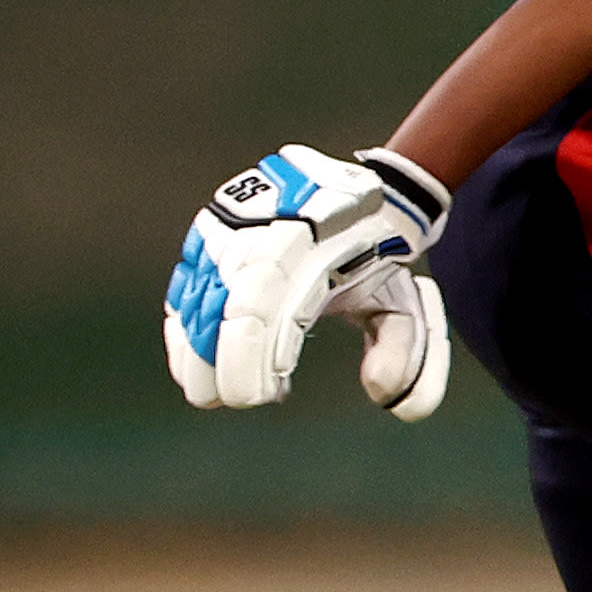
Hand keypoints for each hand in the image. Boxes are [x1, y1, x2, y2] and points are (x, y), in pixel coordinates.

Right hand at [164, 147, 453, 418]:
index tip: (261, 395)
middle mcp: (271, 231)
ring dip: (194, 346)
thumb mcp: (405, 301)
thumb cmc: (379, 261)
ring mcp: (237, 223)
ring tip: (206, 389)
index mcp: (319, 249)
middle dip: (221, 356)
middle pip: (229, 300)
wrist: (361, 193)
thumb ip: (406, 350)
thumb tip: (381, 391)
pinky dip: (185, 321)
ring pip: (201, 290)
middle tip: (226, 399)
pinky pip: (189, 279)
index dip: (254, 354)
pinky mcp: (214, 225)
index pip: (268, 306)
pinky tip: (190, 360)